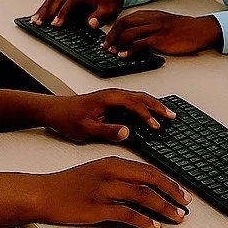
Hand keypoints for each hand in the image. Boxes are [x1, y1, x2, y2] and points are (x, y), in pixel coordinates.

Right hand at [33, 0, 124, 29]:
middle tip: (40, 23)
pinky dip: (45, 6)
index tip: (56, 23)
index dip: (62, 12)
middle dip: (48, 10)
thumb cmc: (109, 0)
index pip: (71, 1)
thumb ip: (100, 16)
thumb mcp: (109, 10)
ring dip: (44, 8)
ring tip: (36, 20)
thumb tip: (91, 23)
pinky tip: (40, 14)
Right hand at [34, 157, 190, 227]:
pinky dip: (144, 221)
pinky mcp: (98, 208)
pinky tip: (154, 226)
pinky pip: (127, 214)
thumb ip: (121, 174)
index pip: (149, 171)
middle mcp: (112, 174)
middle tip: (185, 204)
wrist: (44, 192)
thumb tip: (145, 185)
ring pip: (144, 197)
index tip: (181, 191)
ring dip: (164, 208)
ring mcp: (105, 191)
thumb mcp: (98, 170)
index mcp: (114, 162)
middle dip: (172, 193)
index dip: (168, 182)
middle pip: (151, 181)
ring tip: (176, 216)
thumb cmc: (69, 183)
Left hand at [42, 89, 176, 143]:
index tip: (155, 126)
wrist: (55, 110)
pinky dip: (146, 106)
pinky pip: (134, 101)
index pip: (133, 104)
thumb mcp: (85, 128)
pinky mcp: (112, 101)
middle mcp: (113, 94)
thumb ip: (106, 130)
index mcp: (108, 98)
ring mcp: (113, 97)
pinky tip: (150, 113)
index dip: (146, 115)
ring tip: (167, 114)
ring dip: (154, 105)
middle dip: (158, 106)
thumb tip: (126, 132)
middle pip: (141, 97)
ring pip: (139, 98)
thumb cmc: (68, 118)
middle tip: (172, 116)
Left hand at [104, 11, 221, 57]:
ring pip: (129, 33)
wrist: (200, 30)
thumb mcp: (165, 23)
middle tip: (107, 47)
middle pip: (123, 23)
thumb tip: (137, 37)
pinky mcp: (160, 39)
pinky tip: (125, 55)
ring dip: (118, 43)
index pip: (126, 18)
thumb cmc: (184, 29)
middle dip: (112, 36)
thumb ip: (151, 26)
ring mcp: (155, 28)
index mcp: (151, 14)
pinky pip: (139, 43)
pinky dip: (129, 50)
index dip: (114, 29)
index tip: (109, 39)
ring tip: (114, 52)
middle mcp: (151, 19)